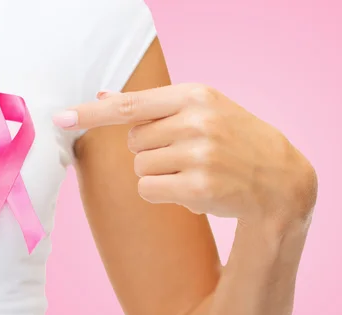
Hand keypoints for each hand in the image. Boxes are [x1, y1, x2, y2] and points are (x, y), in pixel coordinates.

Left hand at [53, 84, 316, 229]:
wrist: (280, 178)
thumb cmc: (238, 140)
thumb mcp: (206, 110)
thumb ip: (156, 105)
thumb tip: (105, 95)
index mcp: (196, 95)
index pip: (132, 103)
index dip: (92, 112)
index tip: (61, 117)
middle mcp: (197, 121)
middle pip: (133, 140)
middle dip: (151, 149)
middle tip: (186, 153)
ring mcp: (199, 154)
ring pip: (140, 167)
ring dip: (159, 173)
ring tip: (195, 170)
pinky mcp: (199, 186)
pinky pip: (150, 190)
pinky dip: (164, 192)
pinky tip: (194, 188)